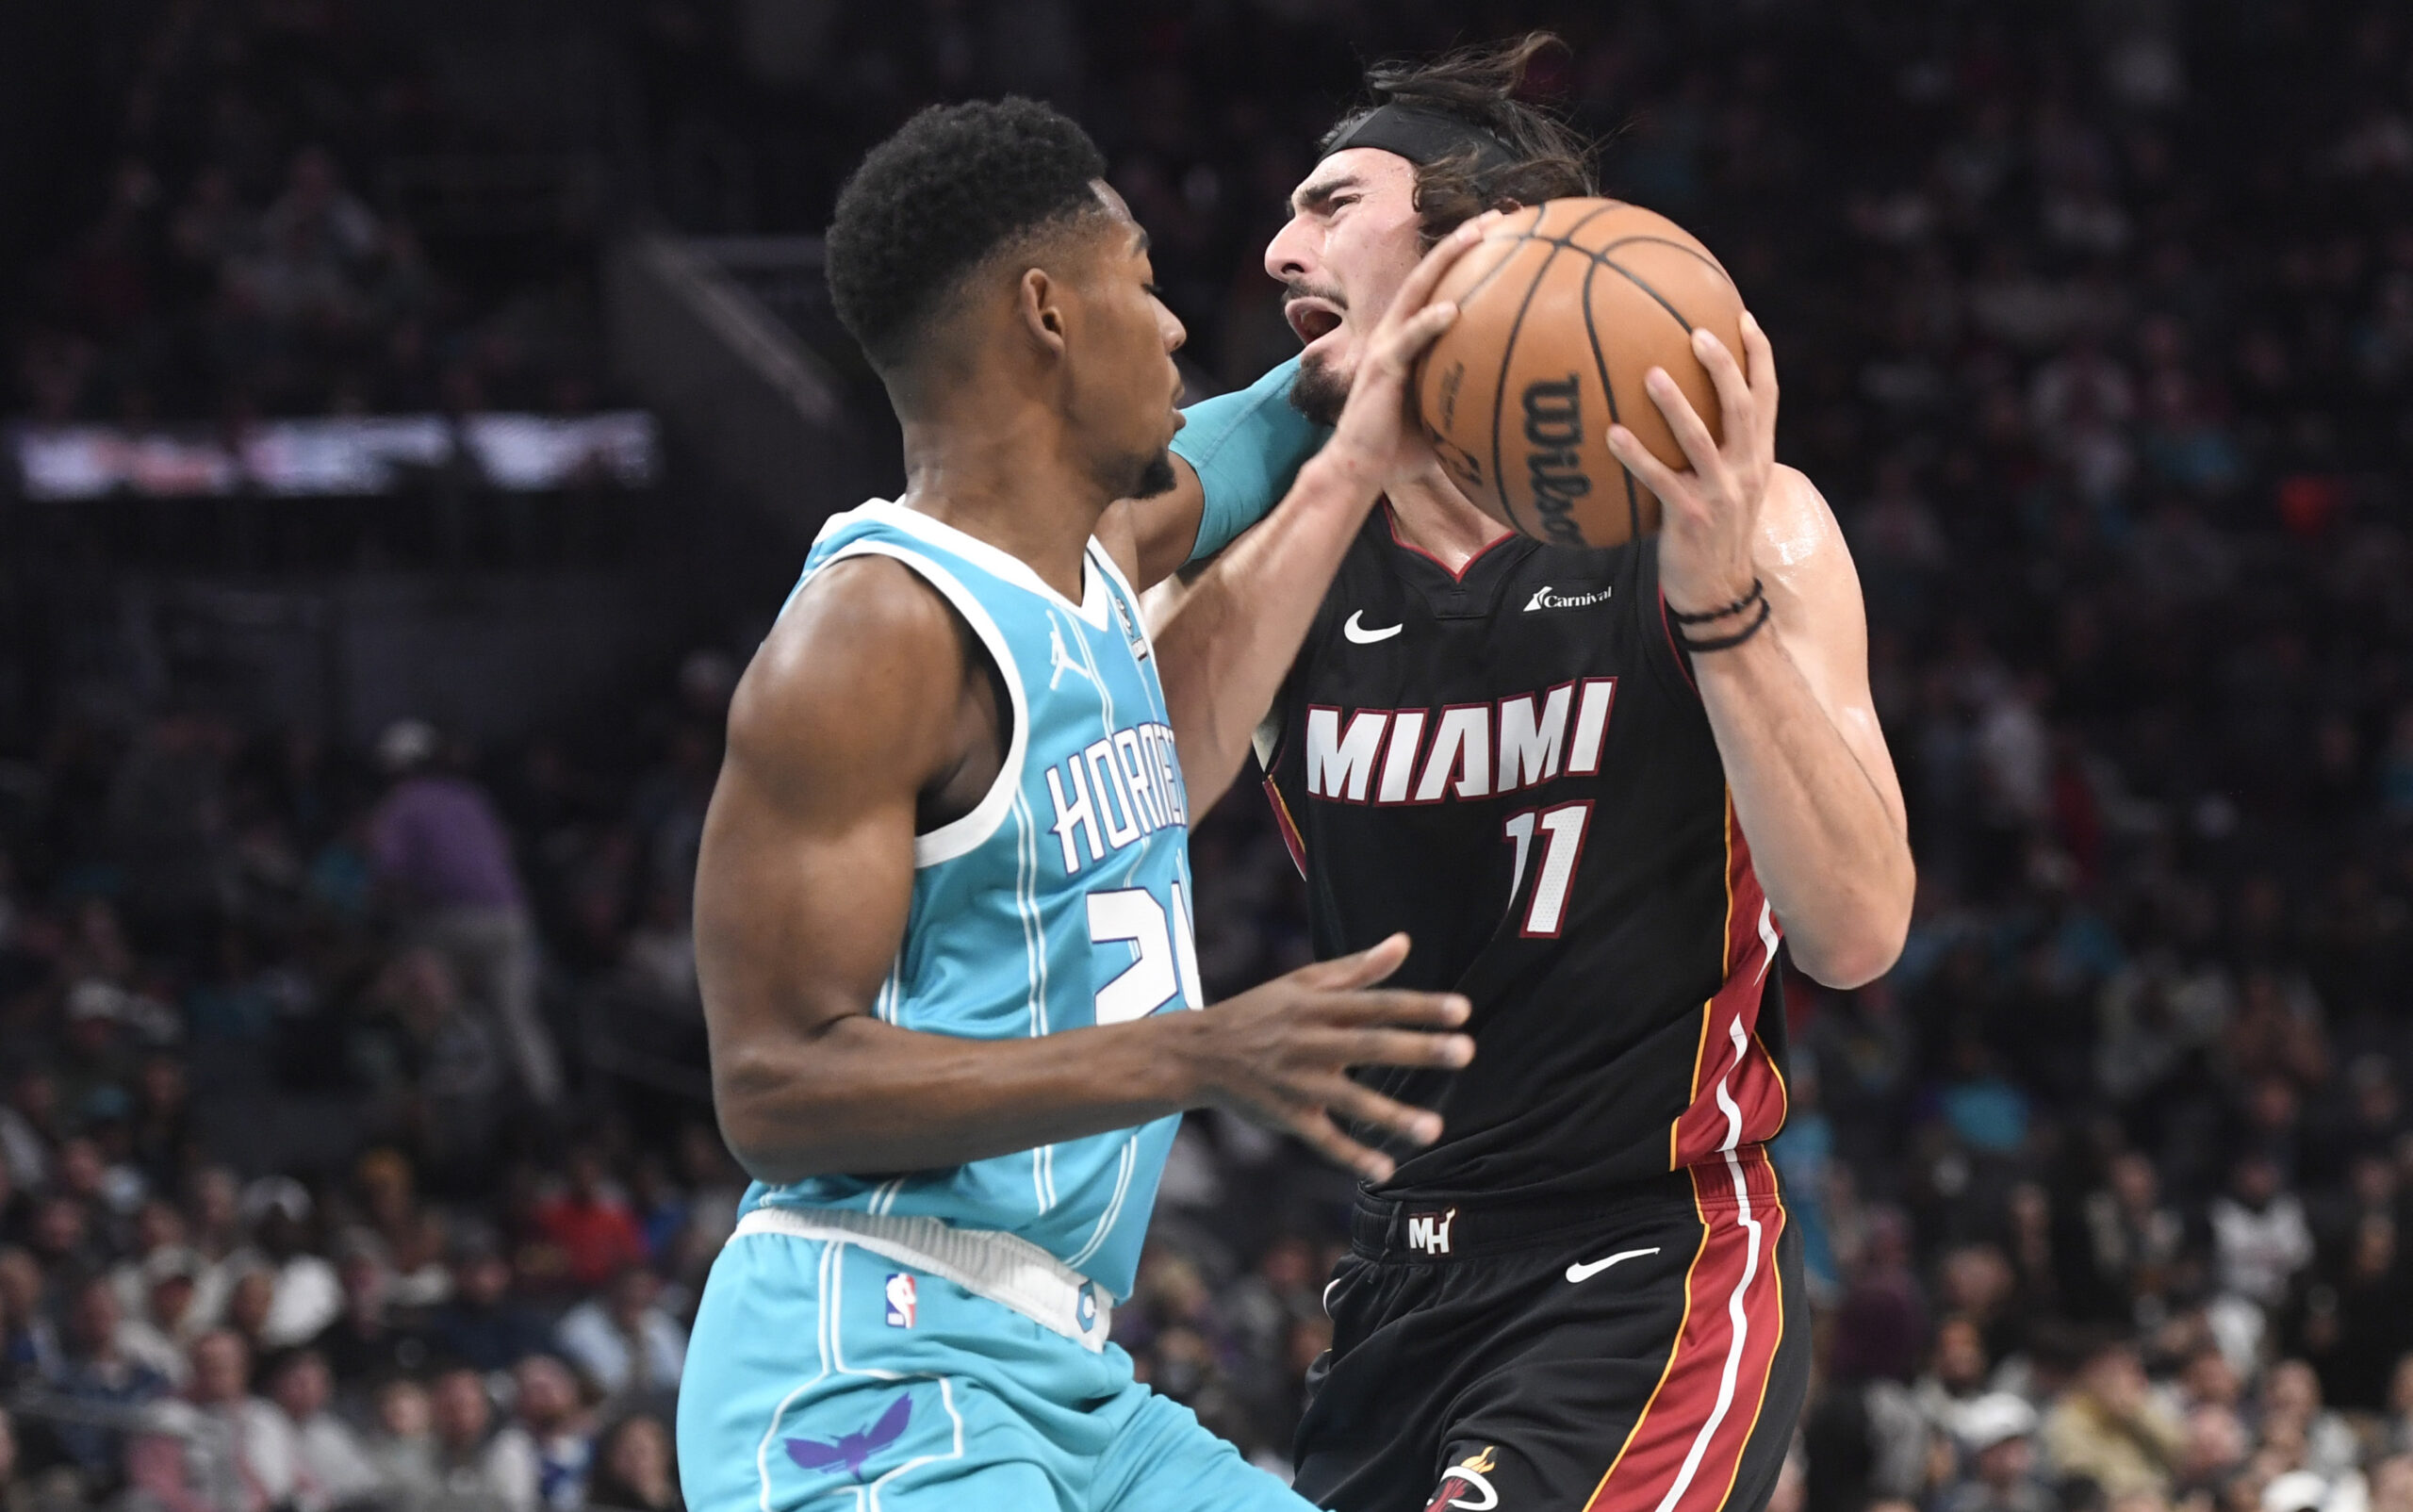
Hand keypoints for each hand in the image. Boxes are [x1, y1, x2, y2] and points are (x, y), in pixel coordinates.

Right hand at [1178, 933, 1472, 1181]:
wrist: (1201, 1052)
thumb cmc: (1262, 1011)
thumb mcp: (1304, 981)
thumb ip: (1358, 968)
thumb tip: (1404, 942)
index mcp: (1318, 1006)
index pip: (1378, 1004)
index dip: (1419, 1007)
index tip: (1463, 1010)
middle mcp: (1311, 1042)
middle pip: (1370, 1045)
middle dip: (1418, 1049)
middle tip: (1466, 1052)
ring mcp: (1299, 1082)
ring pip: (1350, 1099)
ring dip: (1392, 1114)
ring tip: (1434, 1129)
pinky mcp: (1287, 1116)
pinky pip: (1322, 1139)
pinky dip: (1352, 1156)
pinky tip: (1386, 1169)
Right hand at [1323, 213, 1503, 483]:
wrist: (1360, 469)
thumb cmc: (1403, 448)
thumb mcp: (1445, 415)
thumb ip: (1470, 396)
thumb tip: (1519, 400)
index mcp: (1410, 337)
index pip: (1440, 286)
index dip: (1466, 257)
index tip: (1505, 235)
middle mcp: (1396, 330)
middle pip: (1431, 272)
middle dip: (1463, 239)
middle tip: (1499, 215)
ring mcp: (1387, 345)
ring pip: (1418, 289)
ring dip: (1448, 259)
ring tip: (1478, 235)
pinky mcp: (1382, 368)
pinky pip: (1409, 340)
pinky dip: (1429, 323)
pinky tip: (1453, 310)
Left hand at [1606, 312, 1779, 617]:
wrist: (1718, 590)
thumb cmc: (1714, 531)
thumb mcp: (1730, 486)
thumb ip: (1720, 449)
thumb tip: (1685, 409)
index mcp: (1758, 456)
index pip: (1768, 395)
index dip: (1759, 355)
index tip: (1742, 316)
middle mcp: (1747, 469)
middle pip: (1742, 406)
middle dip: (1723, 366)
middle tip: (1697, 332)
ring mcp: (1722, 493)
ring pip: (1701, 439)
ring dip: (1676, 404)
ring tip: (1650, 374)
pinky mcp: (1692, 517)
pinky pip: (1660, 480)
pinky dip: (1636, 456)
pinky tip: (1611, 434)